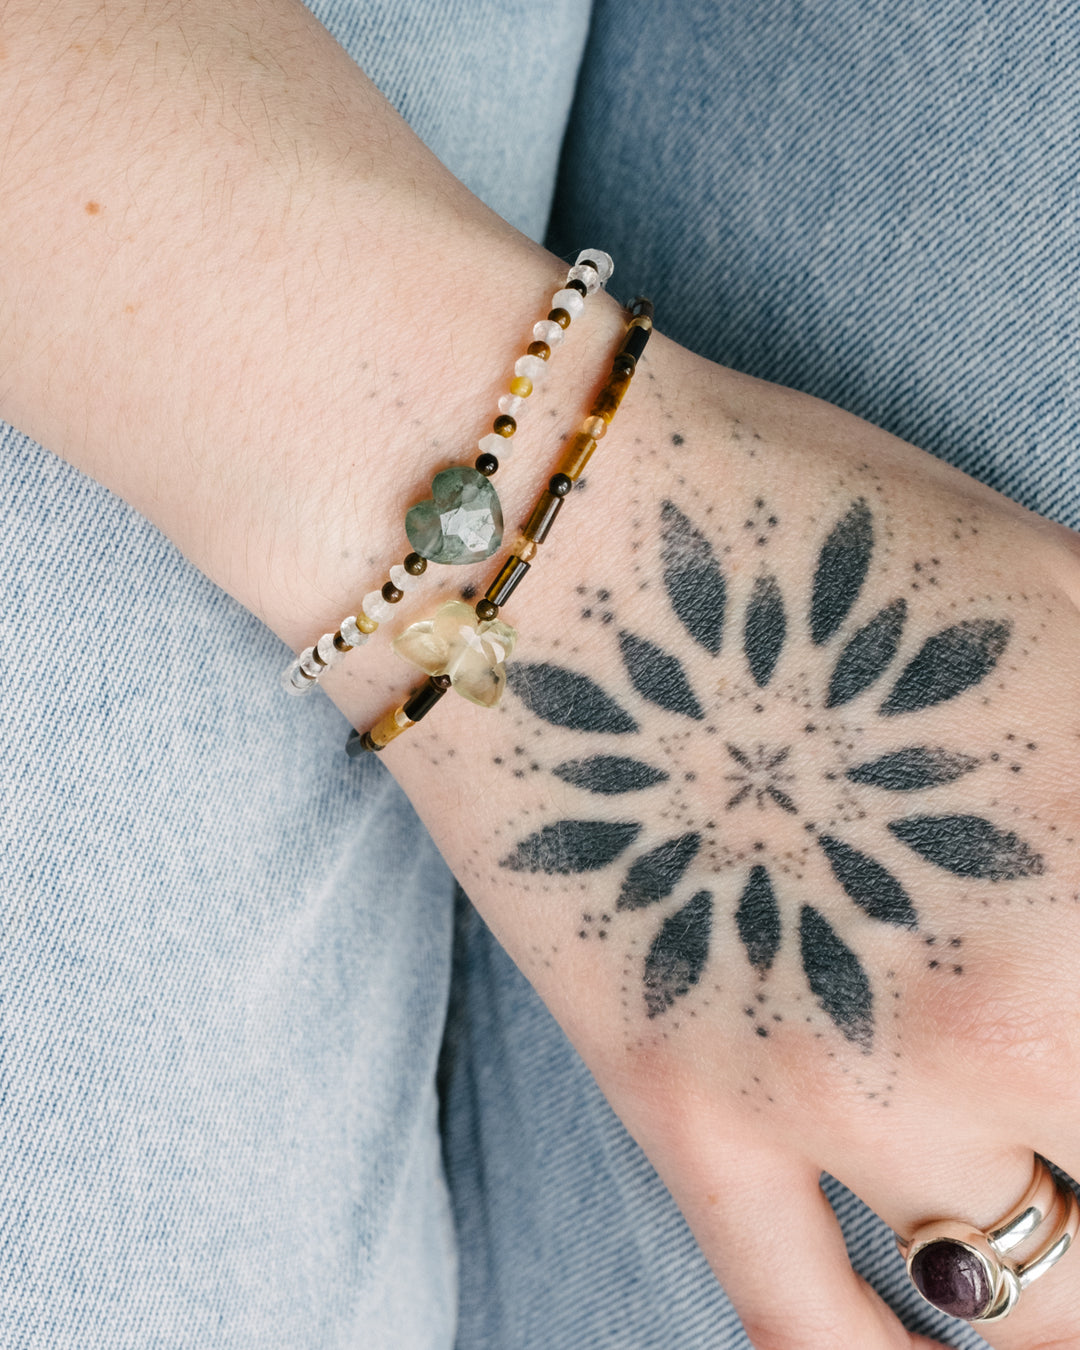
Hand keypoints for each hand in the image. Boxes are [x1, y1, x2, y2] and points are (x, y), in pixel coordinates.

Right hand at [378, 339, 1079, 1347]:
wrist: (529, 548)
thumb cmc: (788, 522)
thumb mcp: (1063, 589)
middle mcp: (1008, 1005)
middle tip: (1079, 1098)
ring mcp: (839, 1089)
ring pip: (1034, 1305)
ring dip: (1076, 1286)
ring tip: (1067, 1223)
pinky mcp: (690, 1116)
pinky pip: (814, 1332)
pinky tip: (936, 1348)